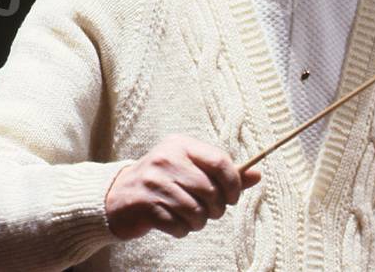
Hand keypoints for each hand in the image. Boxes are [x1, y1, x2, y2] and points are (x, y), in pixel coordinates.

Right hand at [104, 133, 261, 240]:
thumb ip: (223, 173)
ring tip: (194, 219)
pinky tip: (177, 225)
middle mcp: (166, 159)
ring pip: (196, 210)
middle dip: (217, 207)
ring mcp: (154, 182)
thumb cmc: (164, 180)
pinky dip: (183, 230)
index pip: (219, 161)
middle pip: (210, 189)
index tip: (234, 197)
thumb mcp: (190, 168)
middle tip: (212, 212)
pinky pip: (178, 225)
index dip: (234, 182)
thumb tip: (258, 175)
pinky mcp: (144, 205)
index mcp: (181, 145)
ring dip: (200, 221)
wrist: (115, 196)